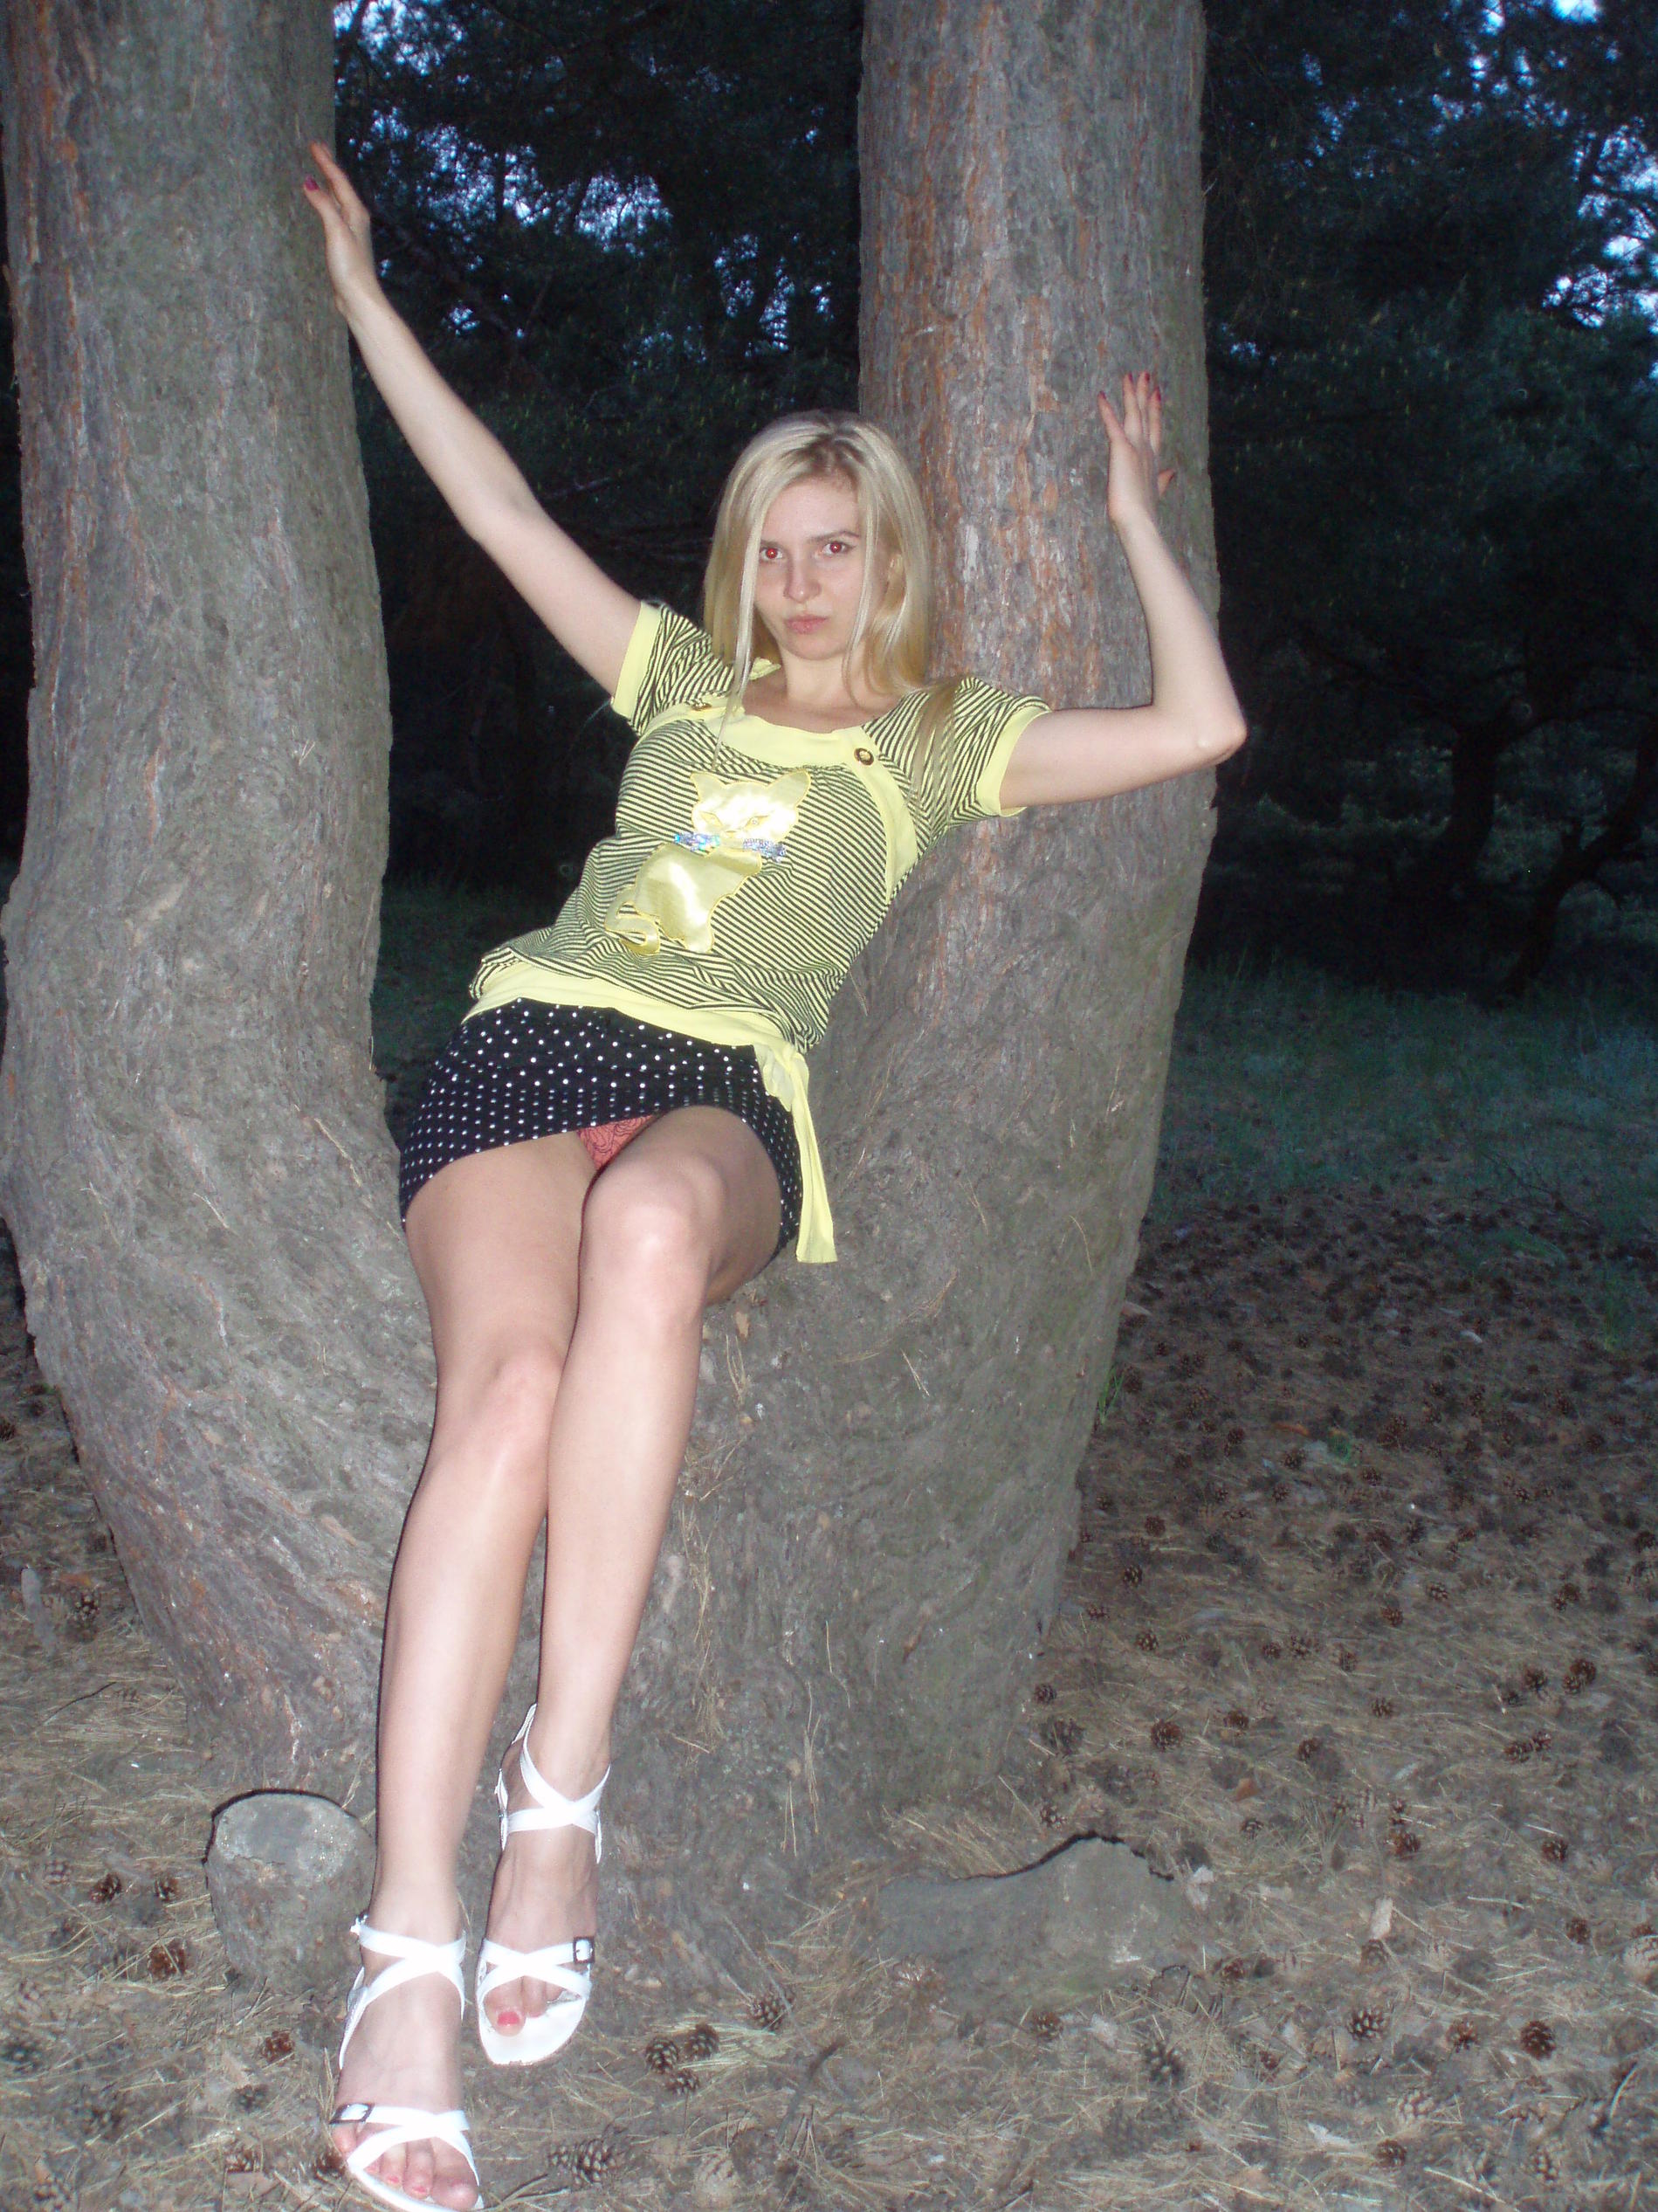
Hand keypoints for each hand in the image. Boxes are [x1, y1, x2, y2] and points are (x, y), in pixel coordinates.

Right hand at [301, 140, 379, 318]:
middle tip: (318, 149)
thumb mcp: (336, 231)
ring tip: (322, 170)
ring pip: (339, 199)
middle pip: (340, 186)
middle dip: (329, 167)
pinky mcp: (345, 243)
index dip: (326, 162)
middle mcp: (356, 219)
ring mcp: (351, 231)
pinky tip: (325, 205)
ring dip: (329, 183)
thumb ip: (324, 206)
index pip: (339, 180)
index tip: (314, 144)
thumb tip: (309, 182)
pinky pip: (335, 213)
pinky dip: (328, 201)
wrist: (358, 298)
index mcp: (356, 213)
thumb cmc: (350, 267)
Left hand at [1097, 371, 1175, 534]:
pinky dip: (1107, 410)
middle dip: (1145, 394)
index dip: (1155, 411)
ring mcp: (1136, 448)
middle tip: (1145, 374)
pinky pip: (1113, 424)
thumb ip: (1163, 480)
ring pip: (1135, 414)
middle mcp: (1146, 449)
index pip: (1155, 429)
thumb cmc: (1144, 513)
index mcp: (1152, 459)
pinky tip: (1101, 396)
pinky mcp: (1122, 449)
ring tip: (1131, 375)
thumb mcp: (1155, 492)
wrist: (1139, 520)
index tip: (1157, 394)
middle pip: (1147, 415)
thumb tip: (1173, 472)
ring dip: (1132, 393)